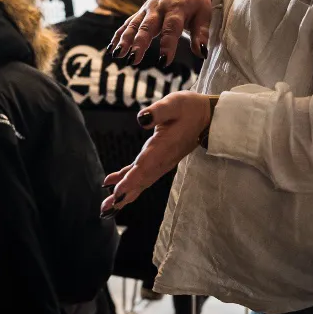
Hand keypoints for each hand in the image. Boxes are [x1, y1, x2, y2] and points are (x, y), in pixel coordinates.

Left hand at [102, 91, 213, 213]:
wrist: (206, 118)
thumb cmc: (189, 108)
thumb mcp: (175, 103)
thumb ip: (158, 111)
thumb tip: (142, 119)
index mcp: (164, 146)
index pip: (145, 165)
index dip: (131, 180)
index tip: (117, 193)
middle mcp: (162, 159)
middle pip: (141, 180)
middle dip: (123, 195)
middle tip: (106, 209)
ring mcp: (161, 162)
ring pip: (141, 182)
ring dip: (124, 195)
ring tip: (107, 208)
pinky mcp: (159, 161)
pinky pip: (142, 174)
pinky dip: (127, 181)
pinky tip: (112, 185)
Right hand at [109, 0, 215, 66]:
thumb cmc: (197, 1)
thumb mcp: (204, 15)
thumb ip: (201, 34)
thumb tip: (202, 54)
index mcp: (176, 8)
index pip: (171, 29)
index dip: (167, 45)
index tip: (163, 62)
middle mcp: (159, 8)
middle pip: (147, 27)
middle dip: (139, 43)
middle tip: (133, 60)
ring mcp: (147, 9)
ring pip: (134, 25)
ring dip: (124, 40)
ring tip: (117, 55)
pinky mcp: (141, 12)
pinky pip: (128, 23)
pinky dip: (119, 35)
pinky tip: (111, 49)